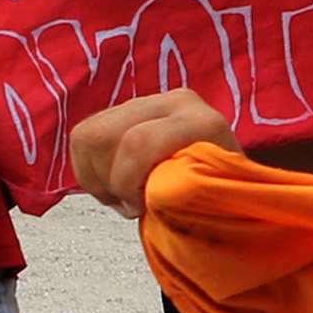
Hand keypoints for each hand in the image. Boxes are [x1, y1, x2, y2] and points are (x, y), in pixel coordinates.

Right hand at [71, 89, 242, 219]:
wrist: (230, 175)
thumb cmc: (224, 194)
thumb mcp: (216, 199)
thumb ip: (187, 195)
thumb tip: (158, 196)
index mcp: (202, 122)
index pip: (139, 143)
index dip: (127, 183)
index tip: (140, 209)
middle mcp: (174, 103)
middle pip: (104, 135)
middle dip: (108, 182)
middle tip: (130, 206)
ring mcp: (148, 103)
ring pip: (88, 135)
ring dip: (95, 178)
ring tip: (123, 198)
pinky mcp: (126, 111)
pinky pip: (83, 137)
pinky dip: (88, 172)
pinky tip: (114, 188)